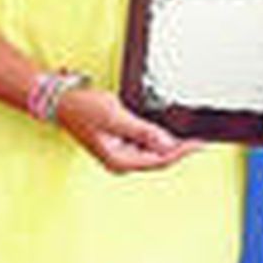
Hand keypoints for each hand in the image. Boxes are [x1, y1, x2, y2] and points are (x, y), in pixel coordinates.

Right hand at [54, 87, 200, 172]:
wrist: (62, 101)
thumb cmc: (83, 108)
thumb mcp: (117, 118)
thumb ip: (143, 132)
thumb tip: (166, 143)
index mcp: (120, 160)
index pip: (161, 160)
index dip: (183, 151)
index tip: (199, 143)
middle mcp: (121, 161)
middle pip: (159, 158)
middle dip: (179, 148)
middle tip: (199, 137)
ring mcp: (120, 152)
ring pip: (153, 151)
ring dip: (168, 142)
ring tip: (187, 133)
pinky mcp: (119, 142)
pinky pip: (144, 143)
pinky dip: (156, 136)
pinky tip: (165, 128)